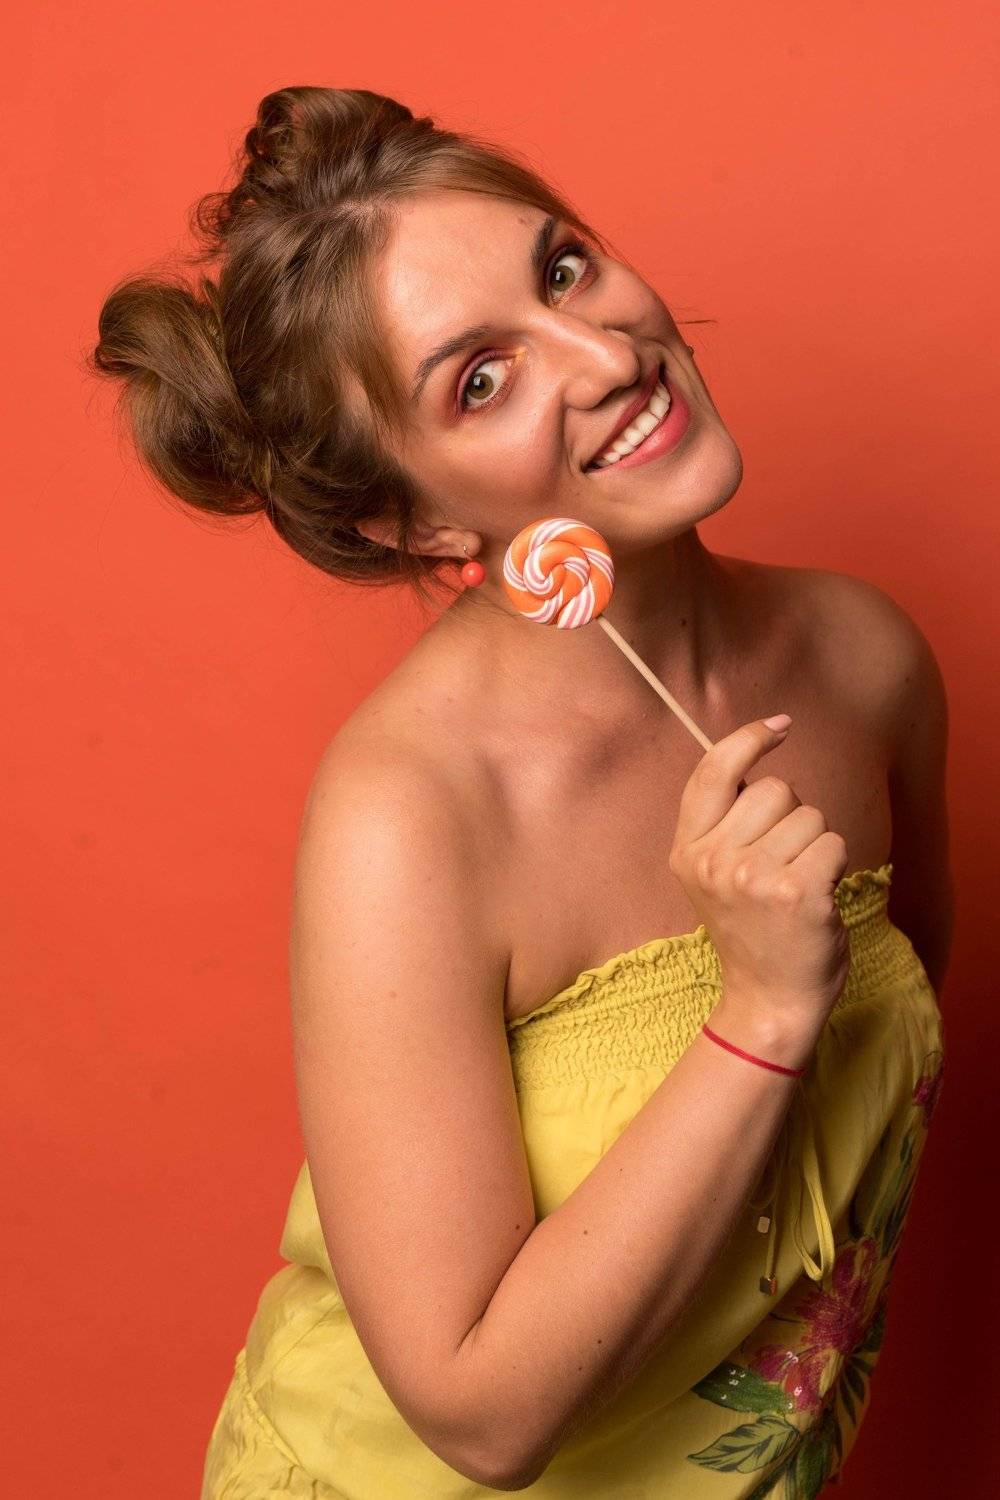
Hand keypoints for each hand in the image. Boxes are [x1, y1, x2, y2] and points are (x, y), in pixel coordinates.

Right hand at [668, 717, 851, 1052]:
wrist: (769, 999)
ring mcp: (753, 877)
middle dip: (791, 815)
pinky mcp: (797, 893)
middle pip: (774, 788)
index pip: (713, 771)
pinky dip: (835, 866)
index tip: (780, 726)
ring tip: (796, 885)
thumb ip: (723, 820)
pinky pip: (833, 843)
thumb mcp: (713, 874)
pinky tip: (816, 898)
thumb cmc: (751, 930)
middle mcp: (714, 860)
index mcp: (687, 850)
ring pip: (810, 816)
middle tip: (780, 864)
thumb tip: (756, 748)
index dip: (748, 739)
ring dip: (815, 844)